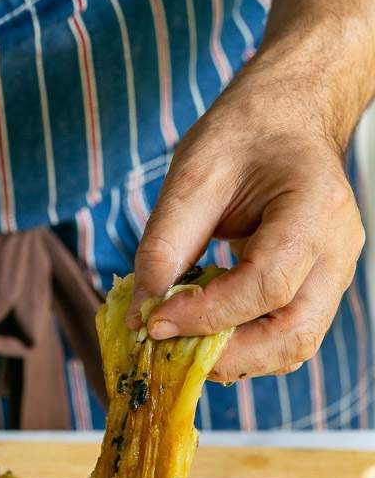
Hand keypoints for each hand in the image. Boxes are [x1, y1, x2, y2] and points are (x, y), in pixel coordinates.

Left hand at [128, 49, 365, 382]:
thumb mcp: (193, 175)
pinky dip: (243, 349)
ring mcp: (335, 275)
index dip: (207, 315)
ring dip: (234, 359)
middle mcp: (338, 250)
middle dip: (226, 355)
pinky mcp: (318, 290)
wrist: (287, 118)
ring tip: (180, 344)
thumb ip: (165, 246)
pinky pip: (285, 338)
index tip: (154, 323)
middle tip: (166, 350)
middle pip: (293, 334)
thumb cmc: (243, 136)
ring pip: (293, 347)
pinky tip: (202, 335)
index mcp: (315, 208)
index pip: (267, 285)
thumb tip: (140, 315)